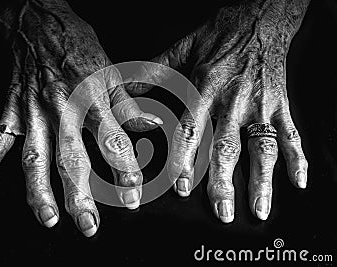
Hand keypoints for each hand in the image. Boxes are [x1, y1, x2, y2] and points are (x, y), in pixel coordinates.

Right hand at [0, 0, 161, 235]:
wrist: (40, 23)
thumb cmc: (78, 47)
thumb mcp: (112, 72)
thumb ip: (130, 104)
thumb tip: (152, 126)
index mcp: (92, 99)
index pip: (112, 140)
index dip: (123, 170)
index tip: (132, 196)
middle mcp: (63, 110)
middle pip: (72, 157)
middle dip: (81, 194)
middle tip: (89, 224)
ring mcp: (34, 112)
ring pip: (35, 156)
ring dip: (38, 190)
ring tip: (48, 218)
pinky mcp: (12, 110)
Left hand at [126, 0, 309, 221]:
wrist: (259, 18)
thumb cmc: (219, 36)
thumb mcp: (182, 49)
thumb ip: (153, 72)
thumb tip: (124, 89)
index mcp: (204, 89)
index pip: (191, 131)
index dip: (185, 160)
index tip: (180, 187)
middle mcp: (232, 101)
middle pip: (226, 147)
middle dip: (223, 182)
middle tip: (221, 212)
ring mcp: (260, 104)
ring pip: (261, 146)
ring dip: (262, 180)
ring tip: (258, 209)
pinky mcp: (281, 104)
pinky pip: (290, 133)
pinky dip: (297, 158)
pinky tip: (298, 182)